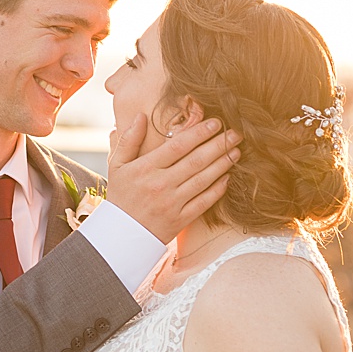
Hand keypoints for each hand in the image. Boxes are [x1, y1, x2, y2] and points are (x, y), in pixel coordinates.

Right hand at [106, 108, 241, 241]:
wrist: (121, 236)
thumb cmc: (121, 195)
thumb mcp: (117, 165)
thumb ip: (129, 140)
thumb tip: (141, 116)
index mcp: (145, 169)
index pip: (177, 146)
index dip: (199, 132)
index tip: (215, 122)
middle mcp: (160, 185)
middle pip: (195, 161)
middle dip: (218, 145)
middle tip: (235, 133)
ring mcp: (172, 204)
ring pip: (203, 180)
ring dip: (222, 164)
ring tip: (236, 151)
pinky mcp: (180, 220)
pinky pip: (203, 202)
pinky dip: (217, 190)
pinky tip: (228, 178)